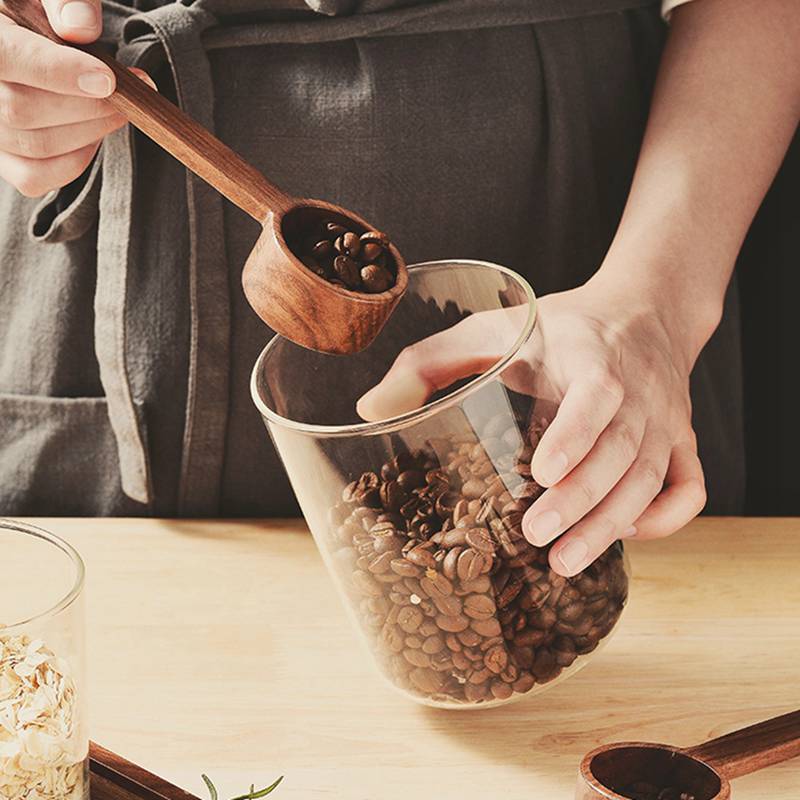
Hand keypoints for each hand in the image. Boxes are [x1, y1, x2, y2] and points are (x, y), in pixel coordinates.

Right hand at [0, 0, 150, 196]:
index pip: (7, 59)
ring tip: (119, 110)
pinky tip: (93, 135)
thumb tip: (81, 27)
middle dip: (90, 106)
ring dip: (91, 131)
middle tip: (133, 96)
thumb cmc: (36, 16)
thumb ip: (63, 0)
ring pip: (37, 145)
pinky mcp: (3, 161)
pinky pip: (36, 178)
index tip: (108, 80)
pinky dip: (74, 162)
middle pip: (25, 110)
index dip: (59, 73)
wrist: (27, 42)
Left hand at [357, 278, 706, 576]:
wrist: (643, 310)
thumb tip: (370, 409)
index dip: (575, 435)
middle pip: (623, 452)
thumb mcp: (493, 327)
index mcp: (592, 354)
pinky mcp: (682, 440)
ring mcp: (666, 419)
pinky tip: (624, 534)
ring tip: (564, 562)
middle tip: (536, 539)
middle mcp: (639, 390)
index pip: (598, 395)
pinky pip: (689, 488)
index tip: (540, 473)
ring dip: (612, 524)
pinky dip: (665, 518)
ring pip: (651, 480)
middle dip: (581, 502)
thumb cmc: (556, 326)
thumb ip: (430, 361)